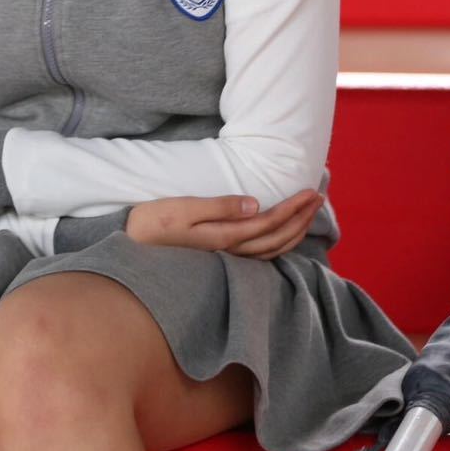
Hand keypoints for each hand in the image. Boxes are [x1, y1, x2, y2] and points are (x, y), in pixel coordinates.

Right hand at [125, 189, 322, 260]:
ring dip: (295, 231)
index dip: (293, 208)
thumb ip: (219, 207)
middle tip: (317, 197)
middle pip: (277, 238)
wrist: (132, 245)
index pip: (270, 222)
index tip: (310, 191)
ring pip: (273, 249)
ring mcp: (228, 258)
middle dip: (301, 218)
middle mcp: (231, 251)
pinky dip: (280, 244)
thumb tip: (255, 204)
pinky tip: (284, 235)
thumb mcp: (184, 208)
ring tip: (308, 214)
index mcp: (225, 236)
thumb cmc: (155, 222)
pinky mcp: (222, 258)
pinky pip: (262, 254)